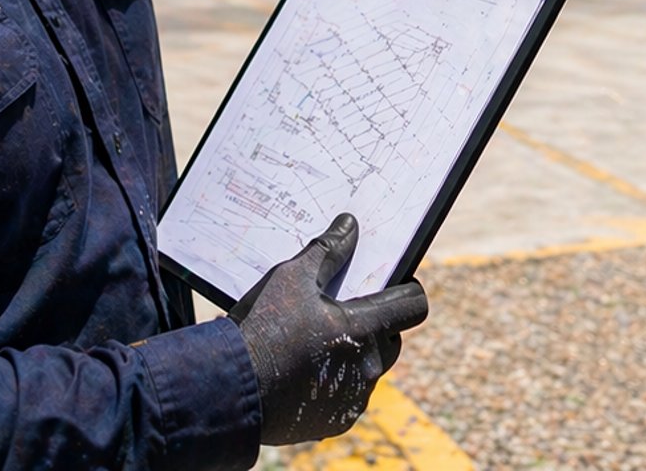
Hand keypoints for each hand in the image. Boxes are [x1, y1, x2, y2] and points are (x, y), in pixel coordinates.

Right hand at [229, 213, 429, 443]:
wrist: (231, 389)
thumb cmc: (263, 328)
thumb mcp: (292, 277)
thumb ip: (328, 251)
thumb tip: (350, 225)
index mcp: (364, 329)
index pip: (414, 306)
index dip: (406, 291)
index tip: (391, 285)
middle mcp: (368, 367)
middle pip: (393, 337)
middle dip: (376, 323)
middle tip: (341, 311)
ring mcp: (354, 398)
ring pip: (369, 368)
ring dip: (354, 354)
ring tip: (317, 343)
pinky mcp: (337, 421)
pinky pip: (348, 396)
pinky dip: (335, 383)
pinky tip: (305, 372)